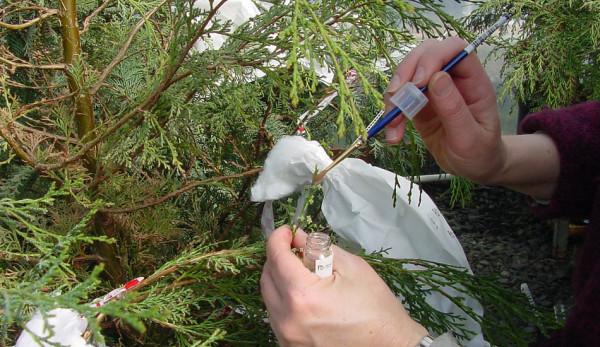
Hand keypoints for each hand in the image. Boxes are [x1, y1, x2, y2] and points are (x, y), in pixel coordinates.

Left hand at [260, 226, 426, 346]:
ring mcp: (287, 337)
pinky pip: (276, 316)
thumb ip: (320, 248)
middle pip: (267, 277)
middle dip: (278, 258)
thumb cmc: (376, 308)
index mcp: (303, 295)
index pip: (276, 257)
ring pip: (269, 298)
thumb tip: (298, 238)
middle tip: (297, 251)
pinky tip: (304, 296)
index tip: (286, 231)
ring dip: (280, 280)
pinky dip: (284, 301)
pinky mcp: (290, 346)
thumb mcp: (352, 267)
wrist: (389, 346)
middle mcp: (288, 318)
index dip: (278, 238)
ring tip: (304, 275)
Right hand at [384, 38, 505, 183]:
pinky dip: (392, 114)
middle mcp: (453, 79)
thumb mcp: (470, 137)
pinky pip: (400, 99)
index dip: (434, 57)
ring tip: (393, 124)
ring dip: (394, 97)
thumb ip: (455, 109)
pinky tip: (394, 135)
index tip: (418, 82)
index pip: (455, 49)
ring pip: (407, 75)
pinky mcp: (419, 104)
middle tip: (397, 96)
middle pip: (425, 54)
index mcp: (474, 81)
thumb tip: (437, 77)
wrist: (474, 167)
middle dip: (406, 72)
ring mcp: (434, 90)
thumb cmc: (480, 152)